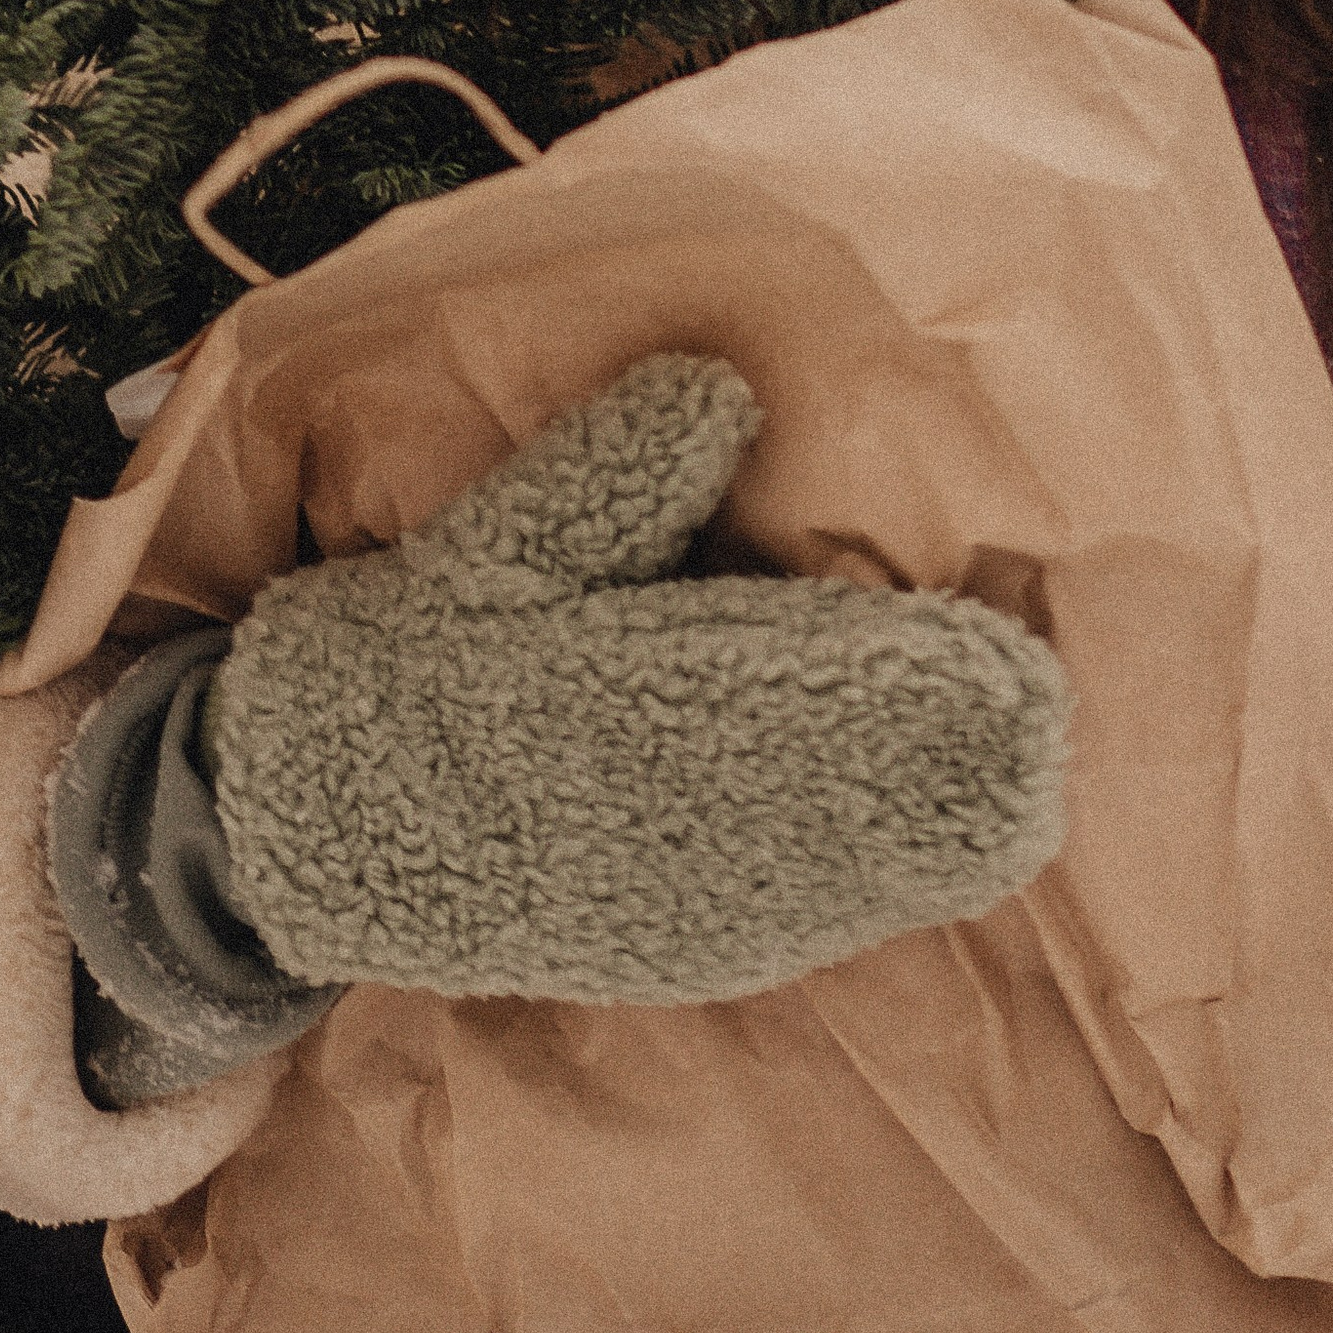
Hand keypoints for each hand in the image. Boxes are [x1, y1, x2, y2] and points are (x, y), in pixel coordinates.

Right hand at [199, 353, 1069, 1004]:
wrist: (288, 838)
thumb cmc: (393, 666)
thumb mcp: (476, 547)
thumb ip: (604, 475)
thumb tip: (723, 385)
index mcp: (598, 703)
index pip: (781, 690)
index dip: (901, 678)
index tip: (998, 650)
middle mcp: (646, 821)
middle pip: (835, 795)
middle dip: (943, 758)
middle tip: (1044, 707)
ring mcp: (663, 905)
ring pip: (833, 871)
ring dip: (934, 826)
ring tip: (1028, 774)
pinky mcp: (666, 948)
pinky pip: (804, 917)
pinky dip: (883, 878)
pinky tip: (950, 845)